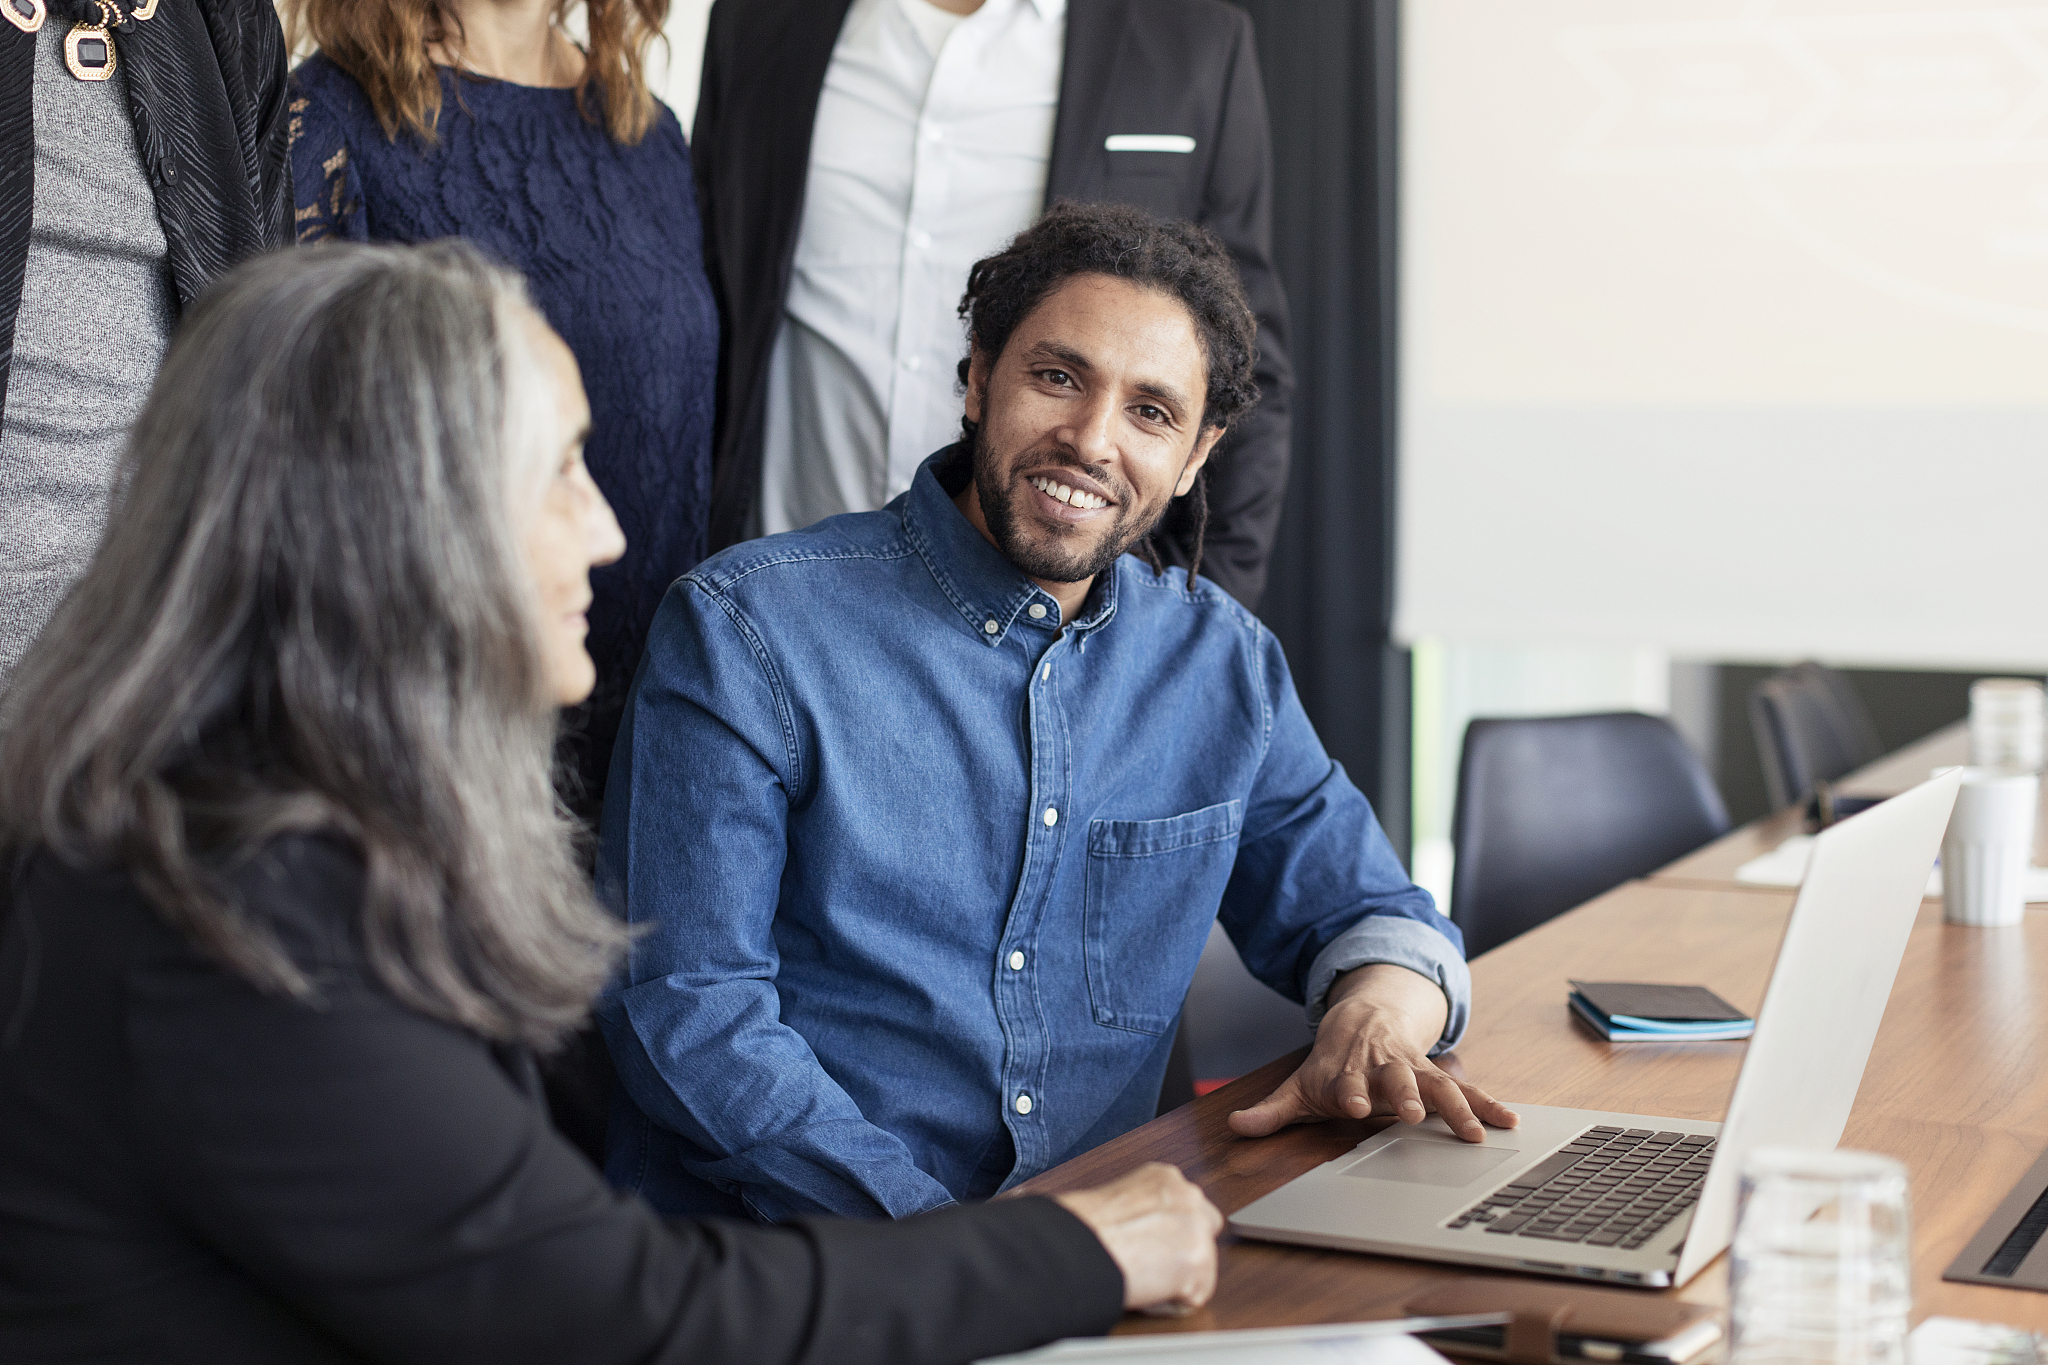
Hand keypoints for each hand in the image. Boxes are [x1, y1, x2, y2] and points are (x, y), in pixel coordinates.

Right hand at [1053, 1163, 1222, 1314]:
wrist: (1079, 1244)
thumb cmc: (1083, 1225)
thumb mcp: (1120, 1199)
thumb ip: (1146, 1209)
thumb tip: (1148, 1231)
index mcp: (1165, 1177)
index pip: (1186, 1206)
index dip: (1169, 1232)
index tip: (1151, 1244)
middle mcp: (1188, 1196)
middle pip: (1205, 1230)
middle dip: (1185, 1249)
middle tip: (1151, 1264)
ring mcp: (1198, 1229)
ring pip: (1200, 1266)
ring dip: (1175, 1278)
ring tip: (1139, 1276)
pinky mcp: (1200, 1265)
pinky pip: (1192, 1298)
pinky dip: (1169, 1303)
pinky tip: (1144, 1290)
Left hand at [1228, 963, 1518, 1142]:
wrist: (1365, 1018)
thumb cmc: (1332, 1064)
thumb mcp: (1300, 1086)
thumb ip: (1272, 1111)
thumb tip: (1237, 1127)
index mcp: (1349, 1073)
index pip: (1348, 1084)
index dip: (1351, 1093)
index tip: (1354, 1106)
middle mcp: (1384, 1069)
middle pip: (1397, 1080)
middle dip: (1405, 1095)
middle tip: (1412, 1114)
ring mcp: (1415, 1071)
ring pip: (1438, 1085)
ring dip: (1456, 1107)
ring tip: (1475, 1133)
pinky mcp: (1439, 1076)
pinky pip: (1468, 1092)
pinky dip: (1488, 1106)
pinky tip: (1510, 1122)